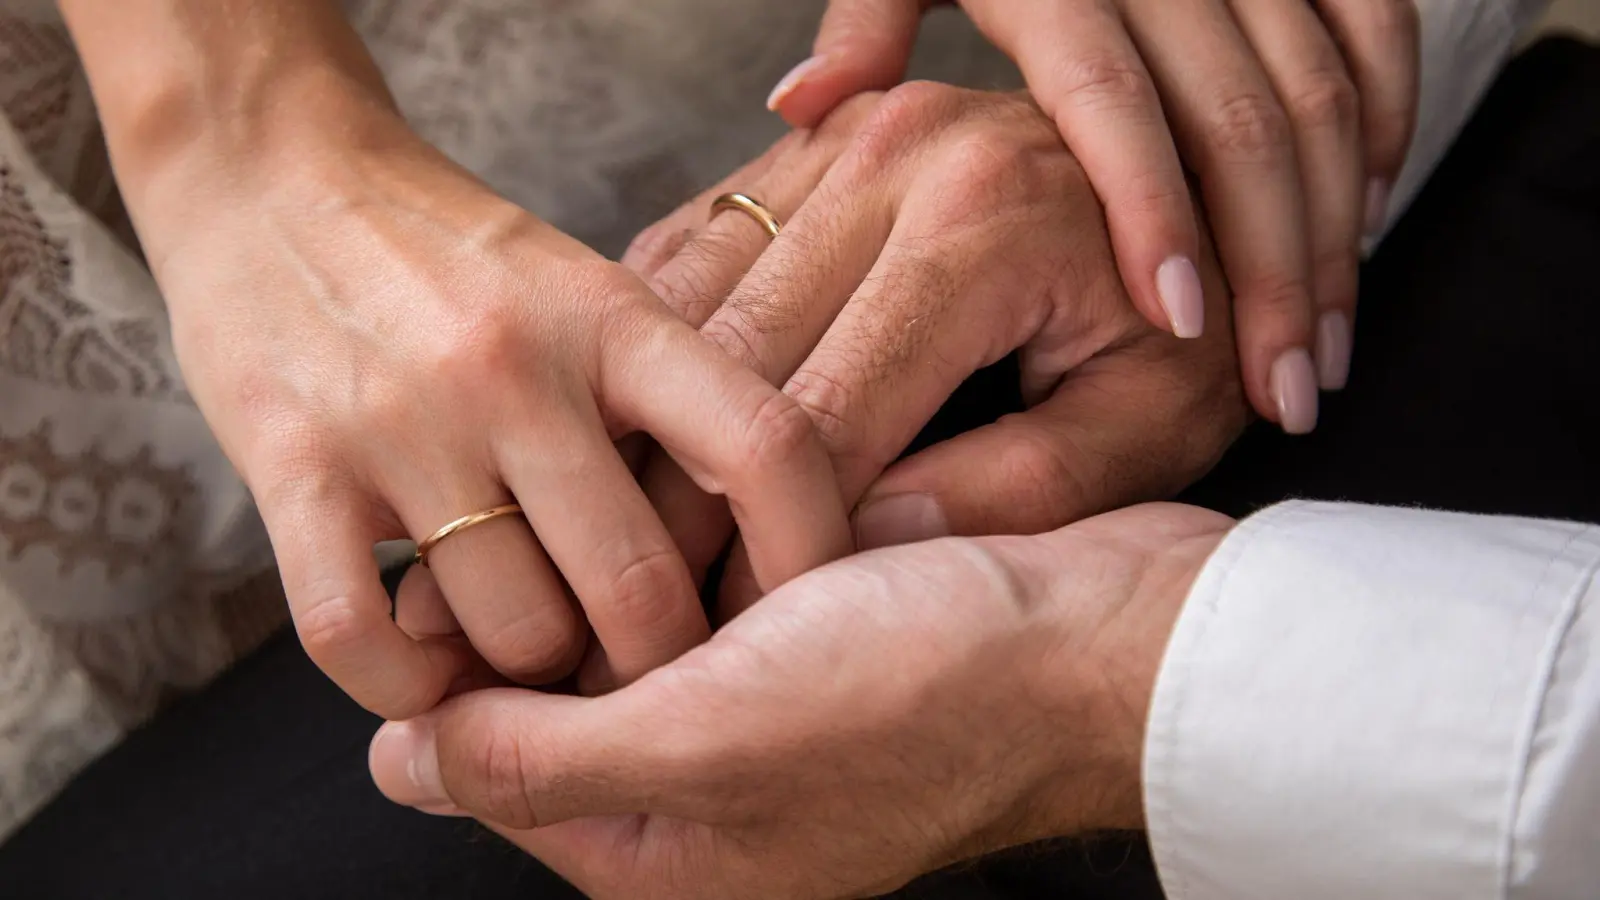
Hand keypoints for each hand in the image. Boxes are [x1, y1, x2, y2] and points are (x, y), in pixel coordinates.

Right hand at [131, 86, 850, 716]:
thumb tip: (759, 543)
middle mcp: (516, 371)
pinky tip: (423, 667)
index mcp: (614, 319)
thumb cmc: (452, 258)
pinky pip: (360, 639)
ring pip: (513, 632)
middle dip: (656, 665)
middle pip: (638, 587)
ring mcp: (402, 424)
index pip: (763, 446)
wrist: (269, 176)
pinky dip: (406, 688)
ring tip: (521, 647)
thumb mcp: (583, 292)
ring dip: (530, 674)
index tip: (807, 614)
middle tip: (644, 673)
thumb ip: (664, 402)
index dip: (810, 550)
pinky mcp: (292, 469)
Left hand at [368, 503, 1234, 899]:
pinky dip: (692, 542)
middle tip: (533, 504)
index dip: (462, 674)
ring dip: (617, 565)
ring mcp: (765, 723)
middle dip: (546, 610)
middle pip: (562, 702)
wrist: (1108, 634)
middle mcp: (708, 800)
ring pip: (634, 635)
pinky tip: (683, 472)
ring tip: (604, 476)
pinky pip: (713, 596)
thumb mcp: (715, 742)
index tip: (458, 568)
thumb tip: (398, 767)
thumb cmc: (935, 696)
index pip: (498, 771)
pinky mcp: (815, 650)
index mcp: (668, 856)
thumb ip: (549, 761)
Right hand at [620, 87, 1246, 626]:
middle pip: (730, 357)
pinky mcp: (812, 138)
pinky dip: (665, 342)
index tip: (742, 632)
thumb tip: (862, 542)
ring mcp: (843, 133)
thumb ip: (1019, 491)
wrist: (1206, 183)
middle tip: (662, 600)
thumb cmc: (1188, 324)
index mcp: (984, 223)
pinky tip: (659, 421)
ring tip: (640, 525)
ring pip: (685, 299)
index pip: (825, 415)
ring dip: (653, 419)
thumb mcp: (1149, 424)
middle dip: (686, 493)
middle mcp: (894, 155)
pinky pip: (694, 246)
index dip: (772, 540)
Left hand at [771, 0, 1422, 430]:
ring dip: (1335, 226)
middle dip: (1274, 265)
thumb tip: (800, 108)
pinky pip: (1375, 27)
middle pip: (1237, 119)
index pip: (1110, 98)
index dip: (1152, 212)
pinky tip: (1370, 218)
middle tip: (1283, 393)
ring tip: (1321, 350)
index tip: (1180, 325)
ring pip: (1318, 90)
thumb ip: (869, 21)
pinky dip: (1386, 122)